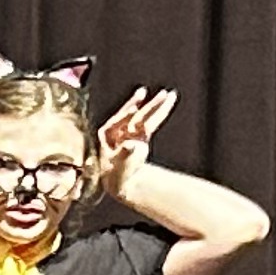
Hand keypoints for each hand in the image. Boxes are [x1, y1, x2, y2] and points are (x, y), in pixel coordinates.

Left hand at [89, 84, 176, 204]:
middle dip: (145, 105)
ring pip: (145, 116)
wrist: (121, 180)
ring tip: (168, 94)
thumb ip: (124, 154)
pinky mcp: (141, 135)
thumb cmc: (115, 173)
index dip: (125, 115)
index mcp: (107, 133)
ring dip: (156, 105)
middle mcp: (119, 128)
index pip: (117, 120)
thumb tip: (130, 145)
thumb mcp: (118, 165)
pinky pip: (152, 123)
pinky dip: (160, 113)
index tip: (134, 108)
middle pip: (133, 115)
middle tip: (156, 94)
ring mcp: (131, 130)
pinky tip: (169, 101)